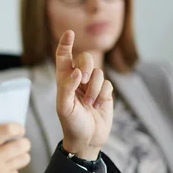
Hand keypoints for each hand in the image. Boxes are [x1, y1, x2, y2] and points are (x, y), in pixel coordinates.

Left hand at [55, 30, 113, 159]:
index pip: (63, 57)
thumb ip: (67, 87)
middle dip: (87, 66)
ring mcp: (93, 86)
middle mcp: (78, 80)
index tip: (70, 33)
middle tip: (84, 80)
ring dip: (94, 88)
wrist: (87, 140)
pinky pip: (108, 84)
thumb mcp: (64, 107)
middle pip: (85, 59)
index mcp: (64, 80)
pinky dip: (103, 95)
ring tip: (90, 103)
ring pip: (99, 73)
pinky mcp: (105, 93)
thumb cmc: (71, 124)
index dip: (66, 44)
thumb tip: (78, 71)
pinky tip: (98, 106)